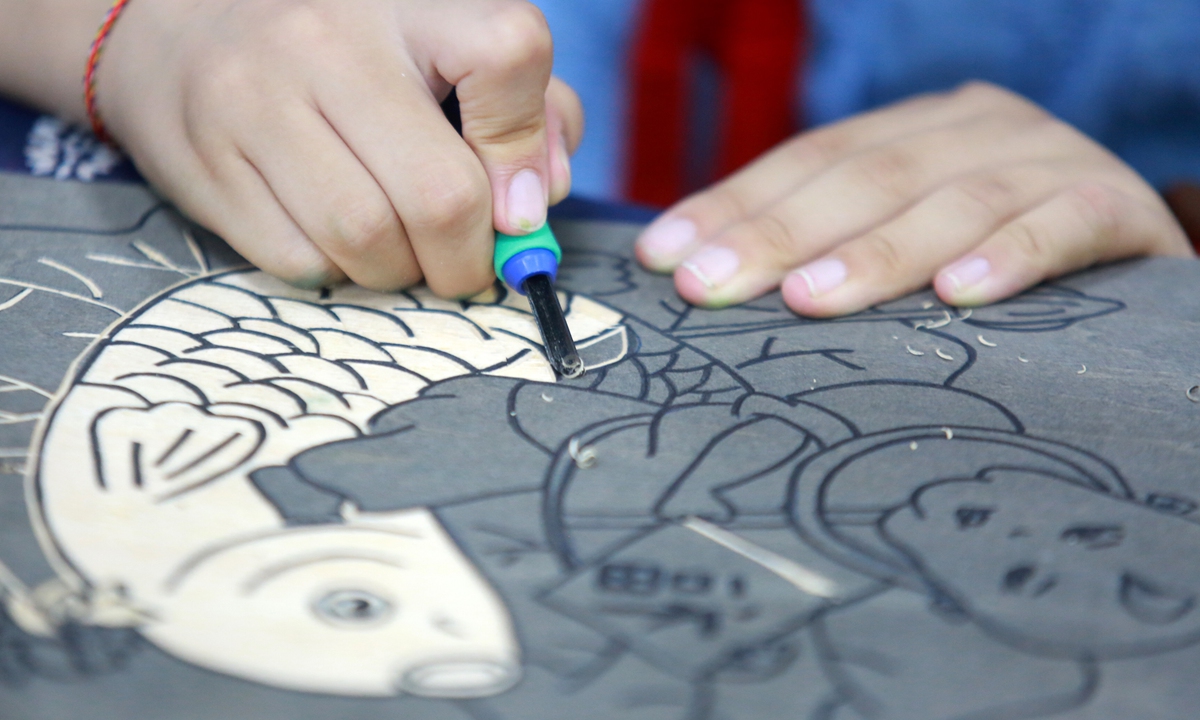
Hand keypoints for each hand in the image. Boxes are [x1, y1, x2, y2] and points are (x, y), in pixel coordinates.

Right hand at [94, 0, 582, 293]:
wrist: (184, 21)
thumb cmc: (348, 45)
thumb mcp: (441, 44)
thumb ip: (522, 112)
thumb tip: (535, 205)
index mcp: (410, 1)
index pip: (508, 55)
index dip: (527, 148)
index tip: (518, 198)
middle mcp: (328, 43)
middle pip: (441, 195)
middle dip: (467, 258)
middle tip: (464, 264)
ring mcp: (256, 102)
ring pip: (366, 241)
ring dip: (398, 272)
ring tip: (395, 248)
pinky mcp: (205, 163)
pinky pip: (299, 261)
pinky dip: (335, 271)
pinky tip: (333, 239)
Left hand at [635, 82, 1191, 315]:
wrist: (1134, 264)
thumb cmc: (998, 262)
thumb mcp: (912, 238)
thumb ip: (835, 244)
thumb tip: (711, 281)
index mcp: (917, 131)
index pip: (809, 161)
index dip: (734, 206)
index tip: (666, 258)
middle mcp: (977, 129)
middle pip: (863, 178)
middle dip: (776, 233)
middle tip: (708, 285)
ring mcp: (1049, 160)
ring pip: (950, 200)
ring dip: (874, 254)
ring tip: (805, 301)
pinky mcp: (1116, 207)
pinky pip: (1062, 226)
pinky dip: (1010, 256)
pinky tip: (959, 296)